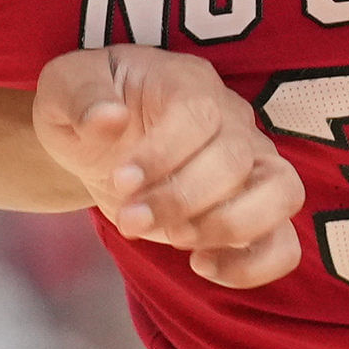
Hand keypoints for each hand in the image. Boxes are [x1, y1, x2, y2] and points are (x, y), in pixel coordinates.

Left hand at [35, 49, 307, 290]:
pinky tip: (203, 267)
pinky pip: (284, 242)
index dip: (164, 154)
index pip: (198, 114)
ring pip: (282, 193)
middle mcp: (232, 119)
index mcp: (187, 82)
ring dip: (228, 227)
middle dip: (180, 200)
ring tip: (176, 241)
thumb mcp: (64, 87)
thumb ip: (80, 96)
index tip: (121, 180)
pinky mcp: (252, 211)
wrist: (100, 141)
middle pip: (236, 158)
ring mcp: (251, 165)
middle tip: (129, 221)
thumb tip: (108, 119)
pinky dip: (255, 265)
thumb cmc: (87, 107)